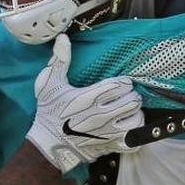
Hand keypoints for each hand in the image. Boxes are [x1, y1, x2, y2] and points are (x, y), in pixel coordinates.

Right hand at [27, 34, 143, 172]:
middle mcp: (100, 116)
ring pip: (136, 119)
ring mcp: (107, 133)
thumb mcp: (49, 84)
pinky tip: (128, 126)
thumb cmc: (49, 112)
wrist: (47, 144)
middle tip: (126, 95)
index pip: (120, 86)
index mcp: (88, 98)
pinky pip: (134, 139)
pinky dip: (136, 132)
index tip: (122, 82)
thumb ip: (59, 61)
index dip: (125, 82)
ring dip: (136, 112)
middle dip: (132, 95)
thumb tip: (63, 38)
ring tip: (129, 109)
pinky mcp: (110, 146)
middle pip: (132, 101)